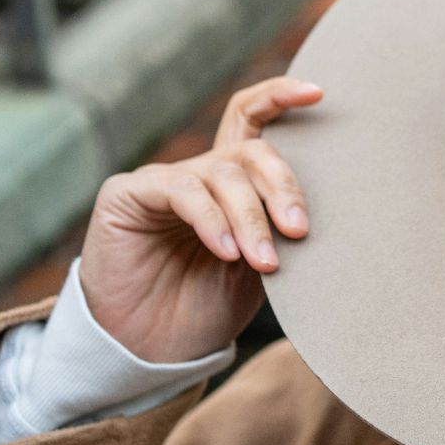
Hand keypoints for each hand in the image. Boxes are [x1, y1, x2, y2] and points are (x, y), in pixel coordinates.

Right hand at [79, 77, 322, 362]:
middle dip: (282, 186)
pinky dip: (211, 220)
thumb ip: (277, 232)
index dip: (281, 97)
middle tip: (299, 231)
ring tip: (264, 262)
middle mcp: (198, 175)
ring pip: (222, 174)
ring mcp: (162, 181)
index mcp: (232, 185)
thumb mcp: (257, 270)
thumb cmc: (205, 309)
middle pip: (251, 150)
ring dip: (251, 219)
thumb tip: (316, 212)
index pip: (253, 119)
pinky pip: (181, 190)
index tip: (318, 92)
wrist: (150, 352)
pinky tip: (226, 252)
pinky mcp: (126, 194)